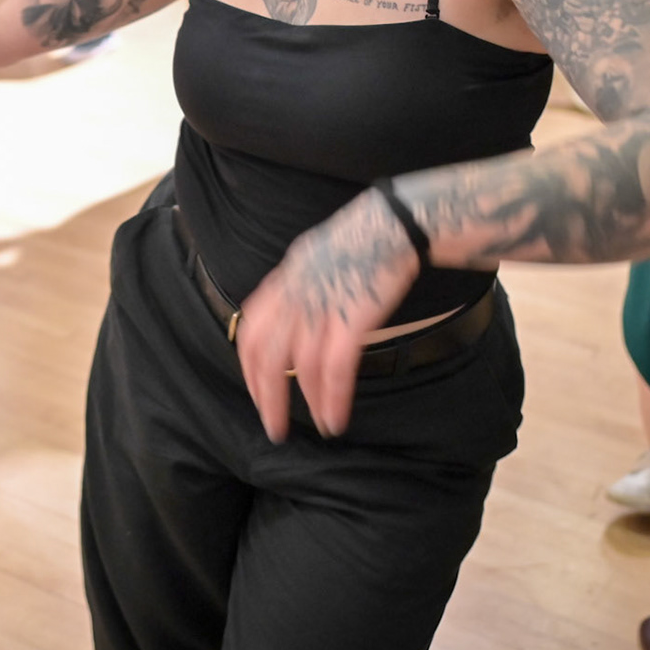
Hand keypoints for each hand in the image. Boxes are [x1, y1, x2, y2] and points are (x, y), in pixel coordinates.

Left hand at [235, 187, 420, 442]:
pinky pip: (335, 368)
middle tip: (275, 427)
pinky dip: (333, 398)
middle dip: (267, 396)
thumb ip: (299, 288)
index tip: (258, 392)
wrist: (398, 222)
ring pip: (301, 367)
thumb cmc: (364, 240)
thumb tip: (291, 320)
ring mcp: (322, 305)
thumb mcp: (316, 258)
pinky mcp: (352, 317)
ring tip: (319, 427)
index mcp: (286, 279)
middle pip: (267, 355)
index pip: (252, 331)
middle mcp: (296, 293)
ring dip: (308, 403)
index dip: (251, 367)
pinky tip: (336, 419)